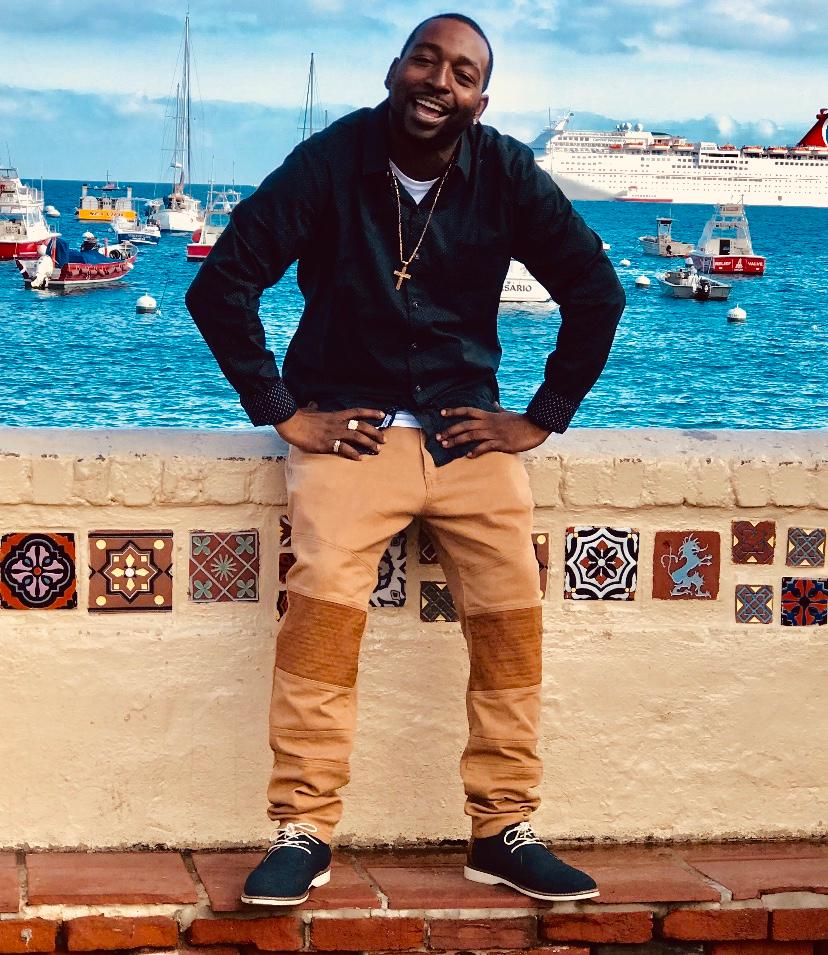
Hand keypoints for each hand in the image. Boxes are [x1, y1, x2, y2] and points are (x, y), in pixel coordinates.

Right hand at [276, 407, 386, 458]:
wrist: (290, 422)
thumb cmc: (299, 416)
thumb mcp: (309, 410)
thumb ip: (314, 408)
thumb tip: (313, 404)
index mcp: (335, 415)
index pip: (357, 412)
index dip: (371, 412)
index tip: (383, 415)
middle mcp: (337, 423)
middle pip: (361, 426)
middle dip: (375, 432)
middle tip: (384, 440)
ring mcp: (332, 433)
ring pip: (356, 436)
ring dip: (369, 443)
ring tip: (377, 450)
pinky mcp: (326, 444)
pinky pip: (343, 448)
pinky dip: (353, 453)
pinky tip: (360, 458)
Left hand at [436, 406, 550, 457]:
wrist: (535, 426)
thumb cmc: (520, 421)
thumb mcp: (507, 413)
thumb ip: (498, 409)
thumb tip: (493, 403)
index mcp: (489, 415)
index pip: (468, 411)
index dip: (454, 411)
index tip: (441, 413)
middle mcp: (489, 423)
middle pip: (465, 425)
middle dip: (450, 430)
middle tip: (438, 437)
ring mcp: (494, 433)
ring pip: (471, 436)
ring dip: (457, 440)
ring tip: (446, 445)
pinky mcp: (501, 443)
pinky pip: (486, 447)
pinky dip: (476, 451)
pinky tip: (468, 456)